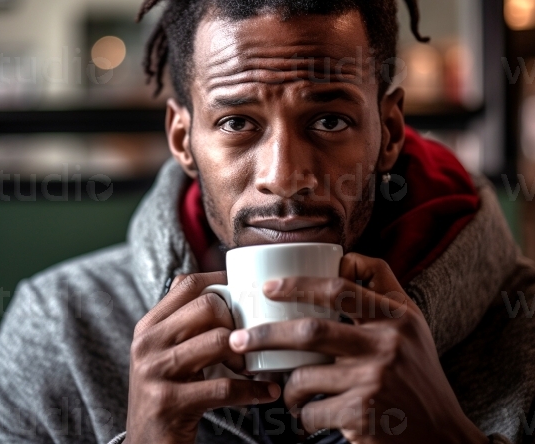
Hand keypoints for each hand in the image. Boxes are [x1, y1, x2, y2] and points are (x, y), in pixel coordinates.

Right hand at [125, 271, 280, 443]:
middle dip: (236, 321)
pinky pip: (223, 387)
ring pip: (218, 340)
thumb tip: (223, 288)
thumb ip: (185, 321)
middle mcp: (148, 343)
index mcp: (149, 325)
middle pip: (207, 307)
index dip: (220, 281)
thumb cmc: (166, 391)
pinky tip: (265, 392)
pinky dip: (251, 390)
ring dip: (245, 355)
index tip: (242, 291)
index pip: (187, 284)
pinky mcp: (169, 403)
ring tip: (253, 367)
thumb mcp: (165, 351)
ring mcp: (155, 372)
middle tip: (246, 341)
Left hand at [228, 254, 488, 443]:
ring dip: (286, 387)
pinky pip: (312, 411)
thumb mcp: (410, 322)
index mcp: (396, 315)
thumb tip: (341, 256)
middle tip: (238, 340)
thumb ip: (381, 287)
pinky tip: (306, 416)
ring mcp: (375, 379)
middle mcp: (387, 342)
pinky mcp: (364, 415)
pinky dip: (300, 415)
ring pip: (304, 376)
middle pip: (310, 331)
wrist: (443, 435)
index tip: (268, 288)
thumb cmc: (416, 371)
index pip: (340, 288)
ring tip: (287, 392)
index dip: (299, 284)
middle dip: (265, 334)